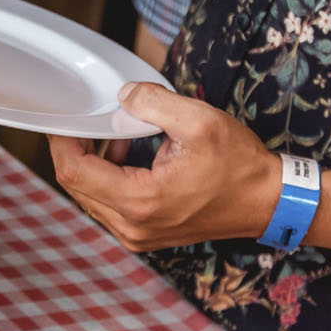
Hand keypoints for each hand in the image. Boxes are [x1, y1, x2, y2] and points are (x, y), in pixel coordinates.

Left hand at [47, 83, 278, 251]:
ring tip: (116, 134)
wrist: (268, 202)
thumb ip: (152, 103)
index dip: (63, 141)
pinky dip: (109, 177)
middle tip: (89, 120)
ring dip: (94, 163)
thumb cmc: (240, 166)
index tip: (64, 118)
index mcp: (140, 201)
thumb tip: (123, 96)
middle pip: (77, 186)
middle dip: (77, 149)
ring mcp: (138, 235)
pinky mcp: (145, 234)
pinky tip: (126, 154)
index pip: (74, 172)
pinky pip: (109, 205)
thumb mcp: (198, 120)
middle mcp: (133, 226)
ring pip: (90, 196)